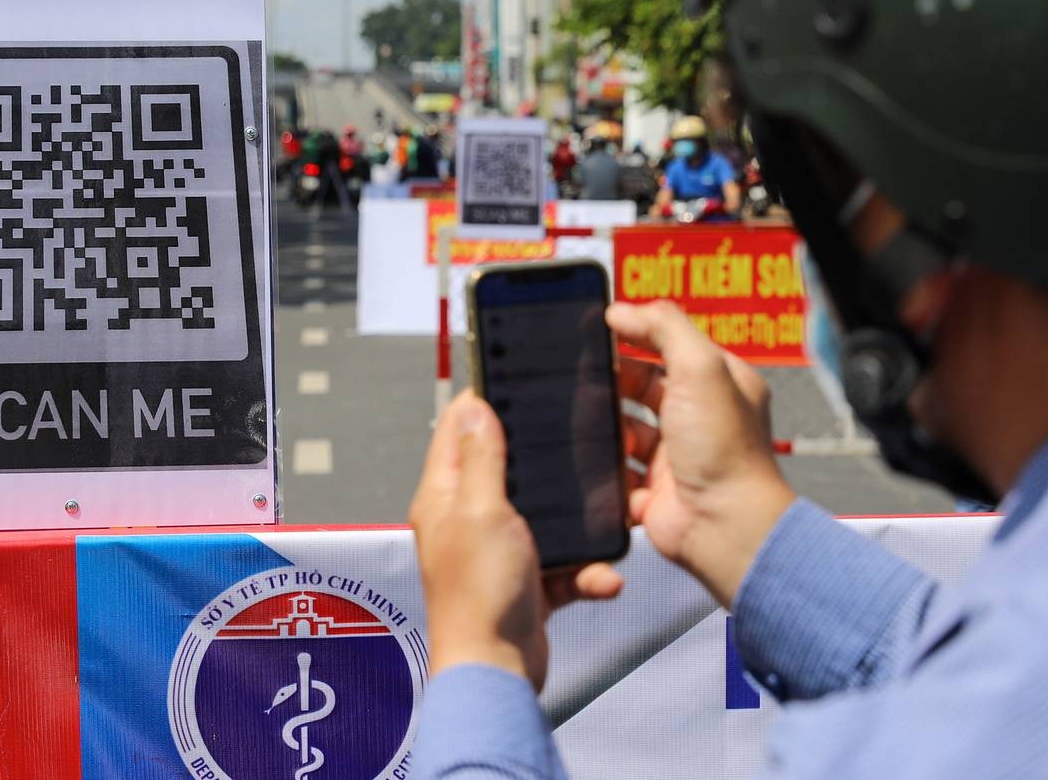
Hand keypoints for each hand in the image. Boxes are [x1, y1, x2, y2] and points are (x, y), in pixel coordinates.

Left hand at [409, 390, 623, 690]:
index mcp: (444, 495)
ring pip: (546, 515)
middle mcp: (467, 518)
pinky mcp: (528, 580)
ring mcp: (498, 550)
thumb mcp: (482, 511)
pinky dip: (586, 570)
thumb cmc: (479, 596)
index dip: (484, 400)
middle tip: (573, 435)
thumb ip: (483, 458)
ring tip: (602, 515)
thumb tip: (477, 406)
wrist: (497, 670)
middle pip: (506, 467)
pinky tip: (602, 576)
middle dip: (542, 457)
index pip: (457, 429)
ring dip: (576, 523)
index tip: (518, 377)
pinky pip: (565, 562)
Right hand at [608, 301, 795, 608]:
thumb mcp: (701, 366)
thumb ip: (663, 328)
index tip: (602, 326)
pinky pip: (617, 473)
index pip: (673, 345)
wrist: (724, 526)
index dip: (638, 334)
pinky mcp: (653, 491)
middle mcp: (699, 418)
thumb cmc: (726, 450)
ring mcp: (675, 456)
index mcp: (718, 383)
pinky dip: (603, 466)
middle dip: (614, 380)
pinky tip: (591, 455)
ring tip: (585, 416)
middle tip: (583, 372)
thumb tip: (623, 310)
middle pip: (643, 387)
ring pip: (625, 430)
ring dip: (606, 424)